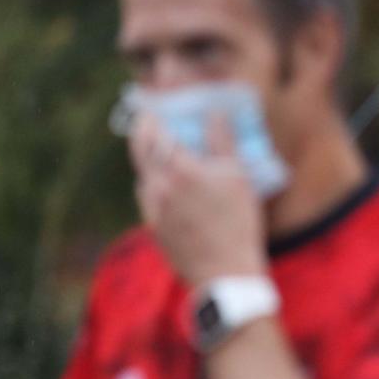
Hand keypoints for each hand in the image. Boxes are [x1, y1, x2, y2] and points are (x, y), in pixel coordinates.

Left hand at [129, 113, 265, 288]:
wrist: (225, 272)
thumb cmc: (238, 222)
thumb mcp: (238, 177)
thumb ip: (222, 142)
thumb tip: (215, 113)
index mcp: (179, 169)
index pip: (156, 132)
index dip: (153, 117)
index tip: (154, 107)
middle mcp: (158, 185)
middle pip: (140, 150)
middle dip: (142, 131)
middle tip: (147, 120)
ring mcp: (152, 207)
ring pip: (143, 174)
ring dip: (148, 159)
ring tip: (159, 153)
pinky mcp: (153, 226)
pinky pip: (148, 197)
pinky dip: (153, 183)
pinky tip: (167, 186)